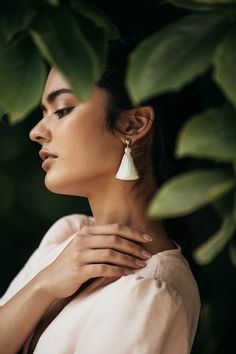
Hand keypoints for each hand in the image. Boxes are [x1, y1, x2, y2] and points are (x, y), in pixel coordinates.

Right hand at [37, 223, 152, 299]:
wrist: (50, 280)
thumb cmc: (73, 263)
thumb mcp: (84, 246)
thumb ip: (101, 240)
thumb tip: (128, 240)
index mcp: (86, 231)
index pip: (115, 228)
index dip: (133, 233)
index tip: (148, 239)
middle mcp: (83, 240)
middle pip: (115, 240)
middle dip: (134, 247)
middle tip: (147, 255)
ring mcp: (79, 255)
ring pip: (110, 254)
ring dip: (129, 260)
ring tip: (141, 265)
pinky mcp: (78, 270)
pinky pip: (103, 269)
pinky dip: (118, 271)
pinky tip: (127, 274)